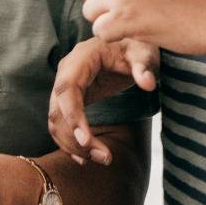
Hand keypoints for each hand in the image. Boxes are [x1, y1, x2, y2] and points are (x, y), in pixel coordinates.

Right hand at [49, 37, 159, 165]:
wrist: (131, 45)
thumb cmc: (137, 45)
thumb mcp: (144, 52)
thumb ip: (144, 65)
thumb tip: (148, 83)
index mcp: (82, 57)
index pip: (67, 89)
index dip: (72, 116)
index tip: (86, 141)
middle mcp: (67, 71)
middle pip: (58, 110)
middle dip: (75, 138)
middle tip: (104, 158)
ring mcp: (66, 86)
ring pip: (57, 121)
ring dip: (73, 145)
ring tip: (103, 159)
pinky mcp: (71, 99)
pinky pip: (62, 124)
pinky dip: (69, 143)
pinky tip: (85, 159)